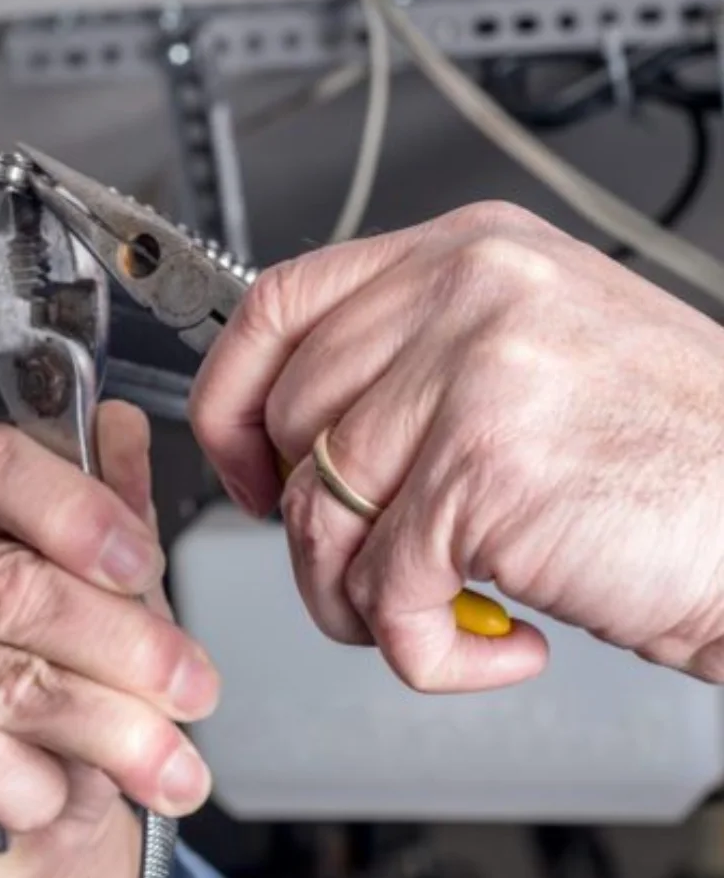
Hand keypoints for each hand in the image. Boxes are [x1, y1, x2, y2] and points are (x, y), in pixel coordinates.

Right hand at [0, 401, 218, 877]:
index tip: (142, 563)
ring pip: (3, 678)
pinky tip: (48, 794)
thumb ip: (114, 522)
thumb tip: (122, 431)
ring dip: (108, 730)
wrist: (10, 836)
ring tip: (165, 763)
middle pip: (10, 585)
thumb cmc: (53, 715)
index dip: (74, 509)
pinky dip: (32, 784)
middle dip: (125, 645)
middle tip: (190, 688)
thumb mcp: (107, 612)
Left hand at [189, 200, 723, 691]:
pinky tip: (497, 641)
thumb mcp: (533, 353)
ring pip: (319, 515)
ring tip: (433, 613)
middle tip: (367, 568)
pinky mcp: (485, 474)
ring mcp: (474, 377)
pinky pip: (385, 592)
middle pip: (289, 425)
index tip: (244, 464)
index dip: (231, 398)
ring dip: (362, 599)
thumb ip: (412, 365)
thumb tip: (295, 430)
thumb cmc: (674, 453)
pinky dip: (425, 650)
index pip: (280, 307)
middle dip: (308, 529)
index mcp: (465, 255)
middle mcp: (464, 296)